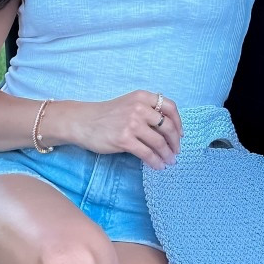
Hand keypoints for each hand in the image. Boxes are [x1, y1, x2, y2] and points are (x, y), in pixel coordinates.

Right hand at [59, 91, 182, 167]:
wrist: (82, 122)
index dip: (178, 122)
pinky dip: (156, 162)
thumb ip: (146, 110)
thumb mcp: (128, 103)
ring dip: (167, 154)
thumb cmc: (106, 114)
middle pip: (168, 126)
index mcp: (142, 97)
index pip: (170, 106)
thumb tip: (167, 129)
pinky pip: (147, 153)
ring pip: (159, 142)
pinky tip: (158, 166)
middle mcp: (139, 108)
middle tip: (176, 151)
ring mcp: (132, 124)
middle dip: (175, 142)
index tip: (180, 134)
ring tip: (169, 161)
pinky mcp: (124, 139)